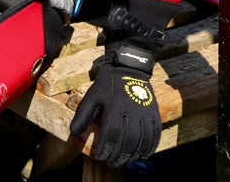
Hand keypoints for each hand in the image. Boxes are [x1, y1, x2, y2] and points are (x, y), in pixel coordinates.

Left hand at [69, 46, 160, 166]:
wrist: (129, 67)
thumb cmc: (108, 83)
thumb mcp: (92, 95)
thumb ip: (83, 114)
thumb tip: (74, 133)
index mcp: (115, 107)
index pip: (110, 135)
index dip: (105, 149)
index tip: (99, 157)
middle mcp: (132, 111)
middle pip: (127, 142)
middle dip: (118, 156)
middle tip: (111, 163)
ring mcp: (145, 113)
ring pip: (141, 141)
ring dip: (132, 155)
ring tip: (124, 161)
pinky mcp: (154, 113)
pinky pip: (155, 135)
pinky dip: (149, 148)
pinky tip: (142, 155)